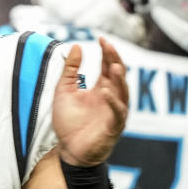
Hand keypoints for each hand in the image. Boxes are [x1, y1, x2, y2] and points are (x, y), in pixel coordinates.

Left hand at [52, 37, 128, 165]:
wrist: (69, 150)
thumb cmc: (69, 122)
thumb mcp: (64, 90)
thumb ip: (70, 69)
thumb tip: (77, 46)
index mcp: (102, 88)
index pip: (108, 66)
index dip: (107, 52)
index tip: (101, 38)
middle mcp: (111, 98)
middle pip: (118, 75)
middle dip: (114, 59)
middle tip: (108, 45)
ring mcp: (114, 112)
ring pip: (123, 92)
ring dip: (119, 79)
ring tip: (114, 65)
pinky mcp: (113, 126)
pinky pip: (117, 112)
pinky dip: (113, 101)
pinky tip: (106, 90)